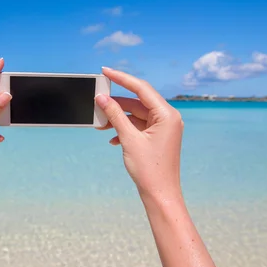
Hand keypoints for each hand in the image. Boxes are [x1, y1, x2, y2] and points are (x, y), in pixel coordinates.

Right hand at [96, 67, 183, 201]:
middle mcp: (168, 118)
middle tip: (98, 99)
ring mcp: (163, 128)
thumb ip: (115, 116)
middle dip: (117, 102)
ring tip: (101, 123)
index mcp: (167, 115)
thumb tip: (102, 99)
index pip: (141, 88)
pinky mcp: (158, 137)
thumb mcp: (129, 139)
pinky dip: (125, 128)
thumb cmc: (150, 170)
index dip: (122, 78)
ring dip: (119, 118)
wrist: (160, 195)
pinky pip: (139, 125)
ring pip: (137, 114)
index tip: (105, 71)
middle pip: (138, 101)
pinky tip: (112, 137)